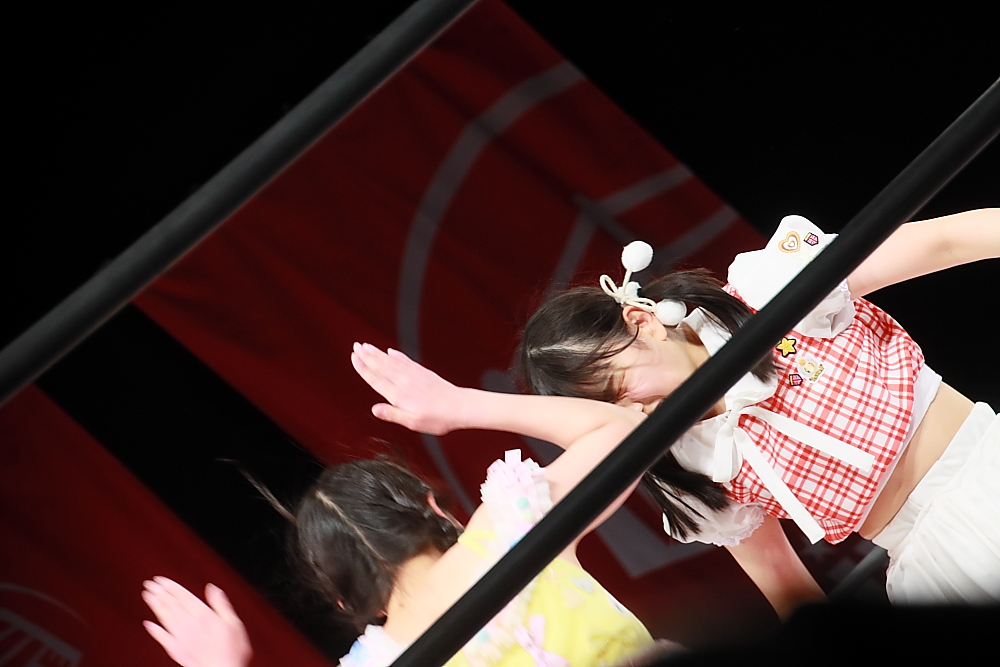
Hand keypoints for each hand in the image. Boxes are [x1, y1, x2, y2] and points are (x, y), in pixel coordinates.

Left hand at [142, 577, 251, 666]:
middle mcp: (189, 624)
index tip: (161, 580)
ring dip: (155, 606)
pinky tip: (147, 624)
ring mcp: (181, 637)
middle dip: (160, 593)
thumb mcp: (234, 623)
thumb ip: (221, 604)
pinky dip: (154, 630)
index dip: (171, 587)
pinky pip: (162, 638)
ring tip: (147, 595)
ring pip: (164, 618)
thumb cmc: (232, 651)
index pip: (183, 596)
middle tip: (150, 584)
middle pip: (171, 605)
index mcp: (203, 615)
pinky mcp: (176, 650)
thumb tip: (212, 588)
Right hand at [351, 342, 465, 434]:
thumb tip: (374, 410)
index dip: (363, 368)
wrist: (460, 407)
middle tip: (356, 346)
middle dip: (367, 356)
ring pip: (391, 361)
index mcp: (400, 395)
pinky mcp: (423, 373)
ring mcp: (414, 376)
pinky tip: (391, 351)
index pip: (376, 379)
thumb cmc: (439, 418)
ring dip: (378, 353)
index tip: (354, 358)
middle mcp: (405, 382)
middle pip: (381, 366)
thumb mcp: (413, 422)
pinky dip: (397, 355)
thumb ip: (393, 415)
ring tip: (367, 345)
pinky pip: (406, 361)